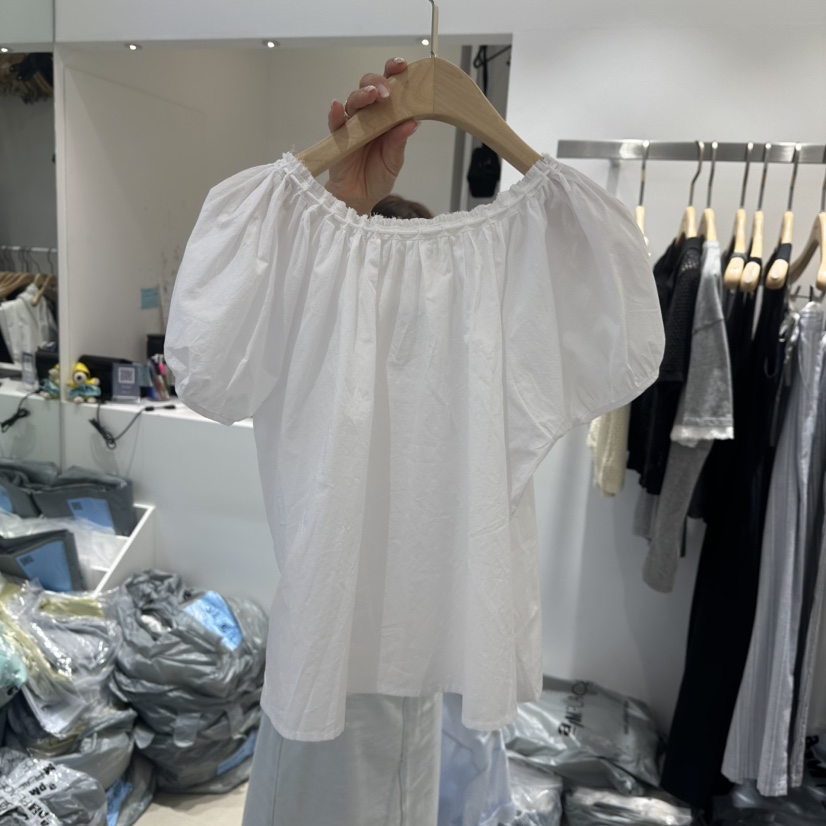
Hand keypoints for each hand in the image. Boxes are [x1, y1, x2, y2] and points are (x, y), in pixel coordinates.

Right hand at [325, 57, 419, 214]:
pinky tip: (338, 108)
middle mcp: (368, 115)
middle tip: (386, 92)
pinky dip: (335, 114)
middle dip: (377, 82)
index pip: (390, 87)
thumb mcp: (394, 161)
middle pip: (368, 87)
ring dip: (361, 95)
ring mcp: (352, 124)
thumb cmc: (378, 176)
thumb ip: (399, 141)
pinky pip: (335, 121)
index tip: (402, 66)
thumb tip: (413, 122)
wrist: (359, 198)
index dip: (394, 73)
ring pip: (353, 101)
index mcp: (386, 116)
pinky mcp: (337, 136)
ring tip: (370, 96)